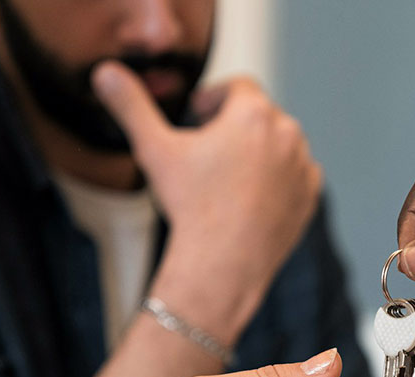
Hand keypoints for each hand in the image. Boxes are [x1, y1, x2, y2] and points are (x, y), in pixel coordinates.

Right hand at [93, 62, 322, 339]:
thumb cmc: (190, 206)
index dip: (214, 98)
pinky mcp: (309, 196)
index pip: (238, 86)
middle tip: (206, 151)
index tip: (196, 118)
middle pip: (259, 116)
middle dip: (234, 127)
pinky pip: (294, 176)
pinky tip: (248, 197)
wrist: (222, 266)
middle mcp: (288, 133)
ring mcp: (303, 166)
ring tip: (226, 176)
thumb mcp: (154, 150)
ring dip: (257, 151)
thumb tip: (104, 73)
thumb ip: (131, 106)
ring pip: (279, 145)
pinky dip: (276, 180)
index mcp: (254, 113)